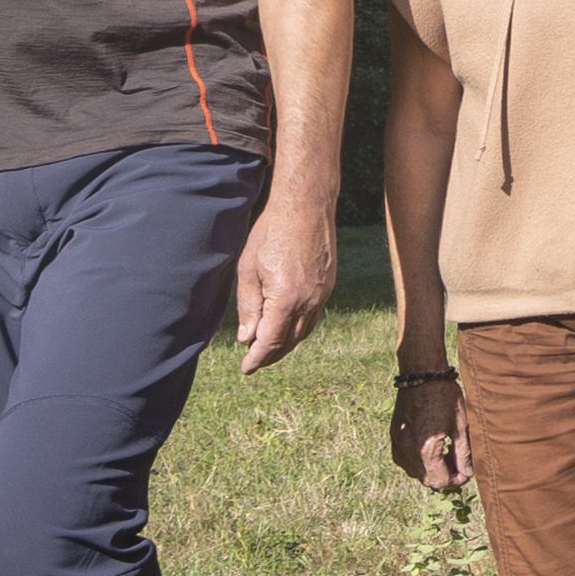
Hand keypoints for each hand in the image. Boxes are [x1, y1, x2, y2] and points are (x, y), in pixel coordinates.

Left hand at [240, 201, 336, 372]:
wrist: (305, 207)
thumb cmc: (271, 233)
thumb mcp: (248, 269)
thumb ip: (248, 306)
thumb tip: (247, 338)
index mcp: (286, 299)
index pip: (271, 341)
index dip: (257, 358)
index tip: (246, 368)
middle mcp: (309, 301)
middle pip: (289, 341)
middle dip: (271, 355)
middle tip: (254, 362)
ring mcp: (322, 294)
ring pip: (303, 331)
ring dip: (286, 344)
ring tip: (269, 349)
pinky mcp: (328, 286)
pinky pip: (313, 317)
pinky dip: (298, 329)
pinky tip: (287, 327)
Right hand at [391, 370, 468, 488]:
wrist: (422, 374)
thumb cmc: (445, 396)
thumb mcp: (461, 426)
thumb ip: (464, 454)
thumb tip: (467, 474)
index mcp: (426, 448)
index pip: (439, 481)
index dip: (455, 481)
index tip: (466, 473)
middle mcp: (408, 450)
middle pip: (426, 479)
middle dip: (444, 476)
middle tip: (459, 464)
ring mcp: (398, 444)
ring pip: (415, 472)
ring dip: (432, 470)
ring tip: (447, 455)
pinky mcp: (394, 437)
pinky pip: (405, 461)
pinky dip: (419, 461)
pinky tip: (432, 449)